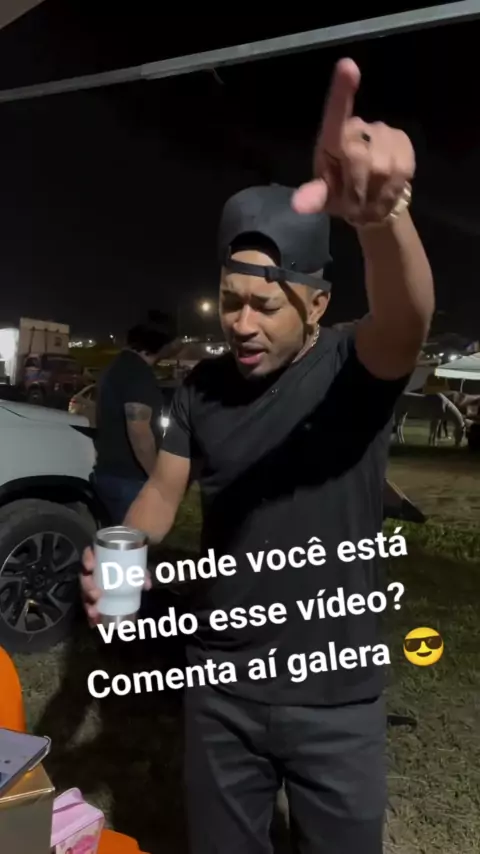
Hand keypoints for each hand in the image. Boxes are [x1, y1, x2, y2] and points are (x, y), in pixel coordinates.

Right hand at [80, 547, 151, 626]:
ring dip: (87, 604)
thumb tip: (146, 586)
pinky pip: (89, 608)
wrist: (130, 577)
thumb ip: (142, 574)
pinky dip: (91, 617)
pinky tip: (93, 624)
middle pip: (84, 578)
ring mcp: (90, 587)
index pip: (89, 556)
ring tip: (93, 612)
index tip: (90, 566)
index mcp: (100, 561)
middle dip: (87, 587)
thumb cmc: (131, 568)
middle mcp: (92, 573)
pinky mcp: (92, 600)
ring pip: (85, 594)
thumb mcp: (138, 569)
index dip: (87, 560)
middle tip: (96, 594)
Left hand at [292, 58, 414, 225]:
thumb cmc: (339, 194)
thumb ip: (314, 197)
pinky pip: (401, 166)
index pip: (336, 113)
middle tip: (355, 197)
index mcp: (332, 138)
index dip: (342, 91)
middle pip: (361, 158)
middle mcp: (356, 129)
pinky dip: (393, 185)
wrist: (370, 203)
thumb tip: (298, 204)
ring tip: (369, 194)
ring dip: (376, 188)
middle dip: (358, 186)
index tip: (348, 66)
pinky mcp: (402, 141)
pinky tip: (386, 186)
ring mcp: (381, 133)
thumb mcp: (323, 198)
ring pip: (383, 166)